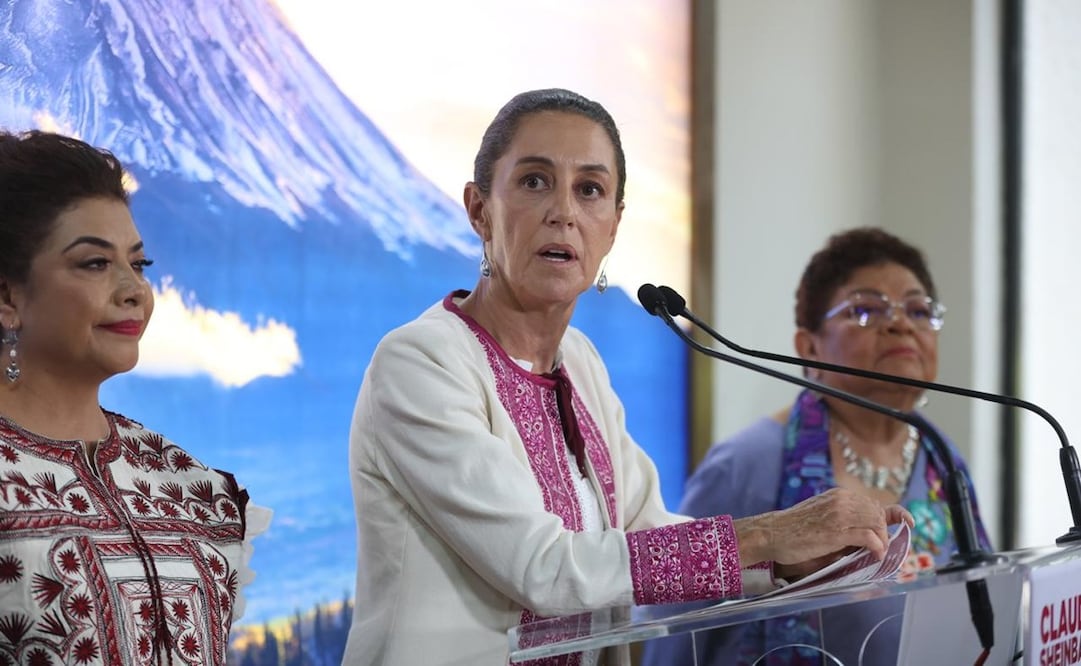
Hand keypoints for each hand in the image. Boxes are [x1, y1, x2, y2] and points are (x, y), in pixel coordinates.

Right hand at [733, 488, 914, 566]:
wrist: (771, 532)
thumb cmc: (793, 529)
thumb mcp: (821, 516)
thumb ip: (842, 520)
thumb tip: (865, 535)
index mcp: (838, 495)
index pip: (874, 502)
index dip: (895, 513)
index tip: (908, 522)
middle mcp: (841, 500)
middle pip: (878, 513)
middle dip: (886, 532)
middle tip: (882, 548)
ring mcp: (840, 514)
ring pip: (877, 523)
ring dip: (882, 540)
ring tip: (877, 553)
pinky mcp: (836, 531)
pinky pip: (868, 537)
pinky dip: (877, 546)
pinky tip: (875, 555)